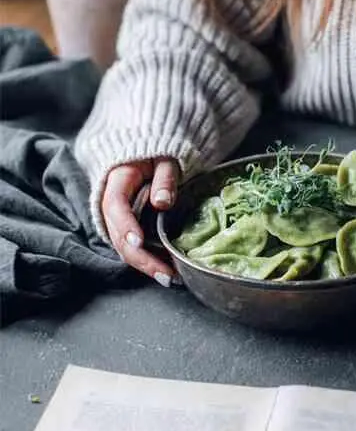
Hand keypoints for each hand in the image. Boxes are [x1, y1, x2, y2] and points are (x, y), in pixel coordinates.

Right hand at [102, 158, 179, 285]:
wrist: (146, 153)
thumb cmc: (156, 154)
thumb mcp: (165, 159)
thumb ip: (165, 178)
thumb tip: (162, 202)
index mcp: (116, 181)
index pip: (115, 206)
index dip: (125, 226)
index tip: (139, 243)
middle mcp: (110, 204)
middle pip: (118, 235)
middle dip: (140, 258)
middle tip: (166, 274)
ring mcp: (115, 218)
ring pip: (123, 246)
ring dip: (144, 264)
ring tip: (169, 277)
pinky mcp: (125, 226)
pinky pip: (131, 245)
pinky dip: (146, 259)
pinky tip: (164, 269)